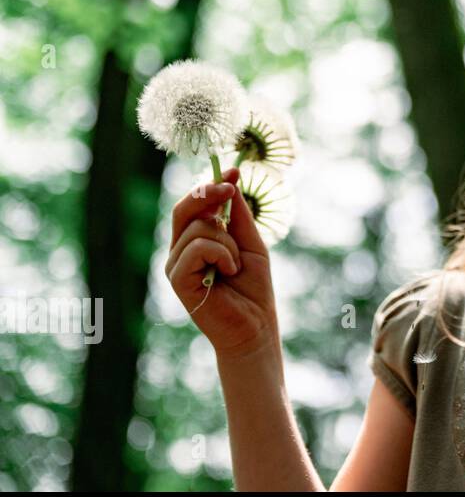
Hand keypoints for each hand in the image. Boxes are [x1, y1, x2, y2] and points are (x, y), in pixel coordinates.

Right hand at [166, 166, 279, 360]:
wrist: (255, 324)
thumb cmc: (253, 288)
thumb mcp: (250, 243)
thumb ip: (237, 216)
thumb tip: (230, 181)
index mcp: (195, 241)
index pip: (194, 205)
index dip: (212, 184)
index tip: (235, 171)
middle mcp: (181, 251)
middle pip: (185, 209)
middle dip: (209, 193)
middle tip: (231, 188)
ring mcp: (176, 265)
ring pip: (199, 228)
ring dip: (228, 242)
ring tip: (235, 265)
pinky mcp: (178, 280)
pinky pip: (199, 248)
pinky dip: (222, 255)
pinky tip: (229, 272)